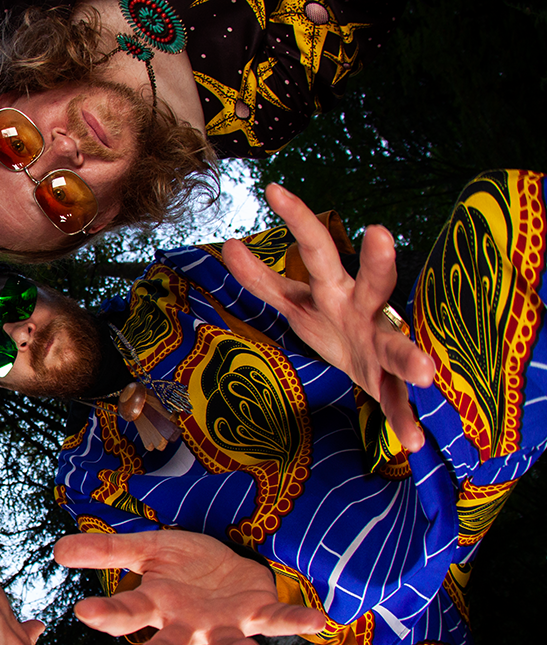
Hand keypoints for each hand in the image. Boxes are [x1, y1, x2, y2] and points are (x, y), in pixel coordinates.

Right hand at [54, 530, 325, 644]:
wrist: (233, 566)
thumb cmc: (185, 565)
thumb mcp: (144, 549)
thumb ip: (105, 551)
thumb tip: (58, 550)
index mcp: (157, 605)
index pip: (127, 612)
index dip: (107, 614)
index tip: (84, 612)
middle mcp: (189, 623)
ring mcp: (226, 623)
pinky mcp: (260, 614)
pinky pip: (279, 619)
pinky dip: (297, 621)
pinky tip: (317, 621)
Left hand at [222, 183, 434, 450]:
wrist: (374, 368)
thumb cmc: (334, 323)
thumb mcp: (296, 302)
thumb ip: (264, 280)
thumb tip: (230, 244)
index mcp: (335, 288)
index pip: (315, 248)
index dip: (297, 220)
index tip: (273, 188)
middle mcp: (364, 309)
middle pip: (372, 280)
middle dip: (377, 261)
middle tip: (380, 232)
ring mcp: (382, 344)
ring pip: (397, 345)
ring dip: (410, 356)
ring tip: (426, 371)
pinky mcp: (390, 382)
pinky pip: (398, 402)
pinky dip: (405, 421)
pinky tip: (413, 443)